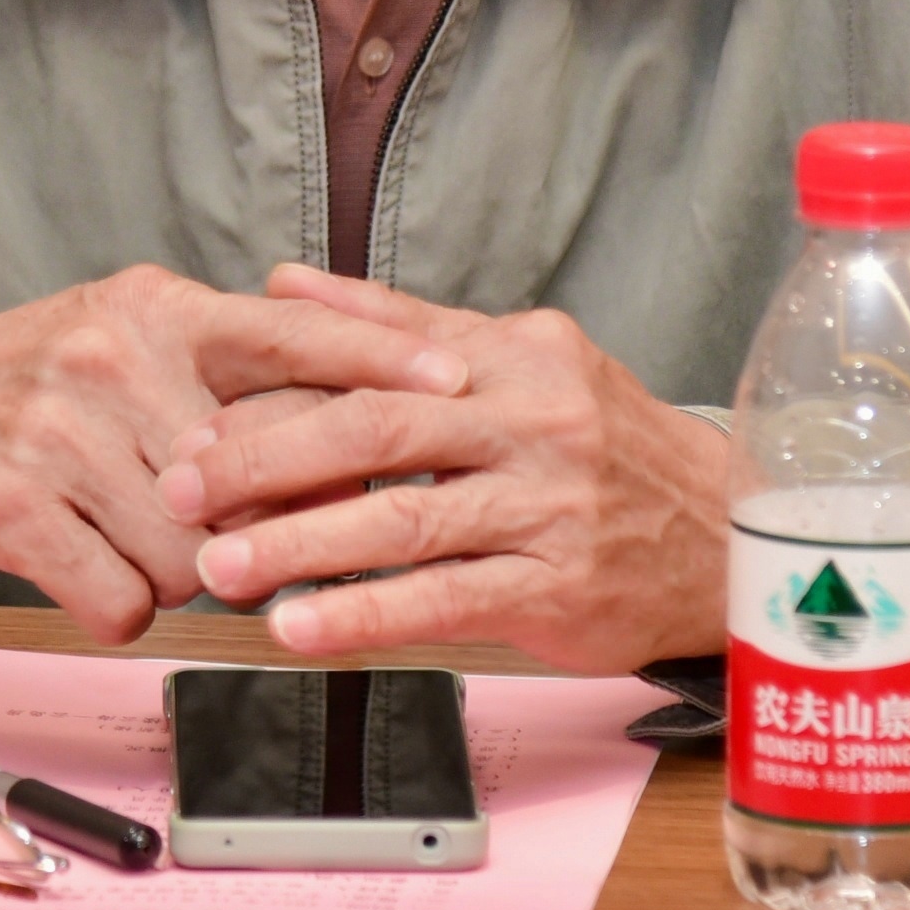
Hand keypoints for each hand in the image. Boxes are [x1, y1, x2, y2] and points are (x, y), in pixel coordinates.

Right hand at [0, 265, 469, 642]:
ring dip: (174, 571)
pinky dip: (115, 606)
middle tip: (239, 534)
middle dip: (253, 521)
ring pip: (190, 550)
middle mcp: (111, 355)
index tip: (456, 386)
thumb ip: (224, 378)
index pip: (291, 331)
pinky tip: (86, 570)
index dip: (379, 358)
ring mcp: (56, 429)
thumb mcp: (127, 344)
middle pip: (250, 474)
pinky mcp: (8, 504)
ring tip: (128, 539)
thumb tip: (346, 439)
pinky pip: (120, 597)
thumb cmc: (27, 387)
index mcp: (156, 309)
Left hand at [160, 265, 730, 671]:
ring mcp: (550, 504)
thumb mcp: (517, 358)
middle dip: (265, 459)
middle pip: (377, 430)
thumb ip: (397, 323)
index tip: (195, 418)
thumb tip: (283, 279)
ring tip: (219, 568)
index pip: (374, 360)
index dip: (277, 388)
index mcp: (513, 352)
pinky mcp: (560, 586)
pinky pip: (446, 600)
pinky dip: (365, 615)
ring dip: (299, 545)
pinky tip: (302, 630)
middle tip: (181, 486)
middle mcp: (534, 419)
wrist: (727, 531)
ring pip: (404, 521)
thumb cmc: (607, 445)